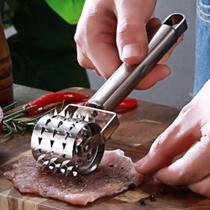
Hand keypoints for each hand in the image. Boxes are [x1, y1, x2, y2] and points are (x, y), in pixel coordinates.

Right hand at [74, 0, 172, 88]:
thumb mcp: (129, 2)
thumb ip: (130, 30)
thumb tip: (132, 58)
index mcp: (89, 40)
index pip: (112, 74)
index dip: (138, 76)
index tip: (160, 69)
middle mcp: (92, 50)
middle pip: (123, 73)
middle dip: (147, 60)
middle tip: (159, 38)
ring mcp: (102, 52)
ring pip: (130, 68)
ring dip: (150, 53)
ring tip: (154, 29)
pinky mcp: (112, 51)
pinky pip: (131, 61)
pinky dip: (147, 50)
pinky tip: (150, 33)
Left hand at [135, 80, 209, 196]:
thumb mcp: (190, 116)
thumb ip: (167, 143)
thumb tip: (148, 163)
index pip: (185, 172)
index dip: (164, 175)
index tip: (154, 172)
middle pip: (202, 186)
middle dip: (181, 179)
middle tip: (169, 167)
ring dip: (197, 181)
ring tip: (189, 164)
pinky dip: (209, 176)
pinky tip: (203, 163)